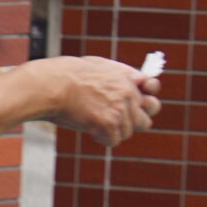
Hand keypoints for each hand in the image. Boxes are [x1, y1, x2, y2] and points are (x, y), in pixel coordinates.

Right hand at [40, 56, 160, 147]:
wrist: (52, 85)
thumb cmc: (66, 74)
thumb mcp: (98, 65)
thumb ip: (118, 74)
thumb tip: (134, 81)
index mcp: (128, 77)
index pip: (153, 90)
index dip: (143, 99)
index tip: (133, 104)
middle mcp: (129, 94)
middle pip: (145, 119)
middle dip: (132, 122)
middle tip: (113, 122)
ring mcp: (120, 110)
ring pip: (127, 132)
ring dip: (112, 131)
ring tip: (92, 121)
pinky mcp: (109, 124)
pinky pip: (113, 141)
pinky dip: (100, 137)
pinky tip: (87, 127)